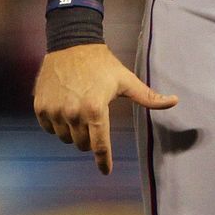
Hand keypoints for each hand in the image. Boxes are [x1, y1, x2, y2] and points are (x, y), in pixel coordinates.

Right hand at [34, 43, 178, 174]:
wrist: (70, 43)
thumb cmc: (101, 63)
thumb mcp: (126, 80)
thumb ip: (148, 96)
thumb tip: (174, 101)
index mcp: (96, 109)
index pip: (100, 146)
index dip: (103, 161)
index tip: (105, 171)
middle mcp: (73, 113)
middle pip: (82, 144)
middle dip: (89, 139)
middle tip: (93, 122)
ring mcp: (54, 110)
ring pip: (65, 138)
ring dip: (73, 132)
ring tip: (78, 114)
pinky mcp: (40, 106)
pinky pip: (49, 128)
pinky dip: (56, 125)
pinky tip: (63, 111)